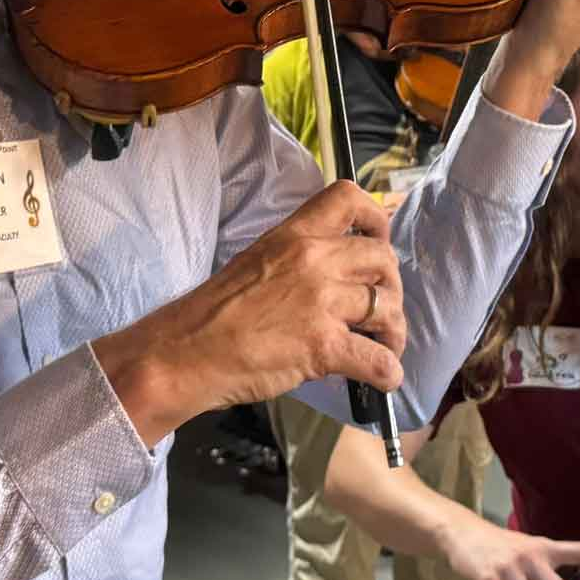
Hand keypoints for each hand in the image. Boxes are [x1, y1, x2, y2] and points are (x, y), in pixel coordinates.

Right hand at [93, 181, 404, 443]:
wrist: (186, 352)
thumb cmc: (212, 315)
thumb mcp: (256, 264)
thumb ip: (297, 264)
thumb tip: (335, 281)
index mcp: (294, 235)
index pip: (351, 199)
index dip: (377, 222)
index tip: (378, 243)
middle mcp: (313, 260)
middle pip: (383, 260)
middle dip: (391, 288)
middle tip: (380, 310)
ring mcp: (321, 302)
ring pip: (388, 308)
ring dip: (394, 332)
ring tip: (384, 346)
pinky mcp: (324, 345)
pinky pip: (378, 359)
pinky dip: (388, 373)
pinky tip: (381, 380)